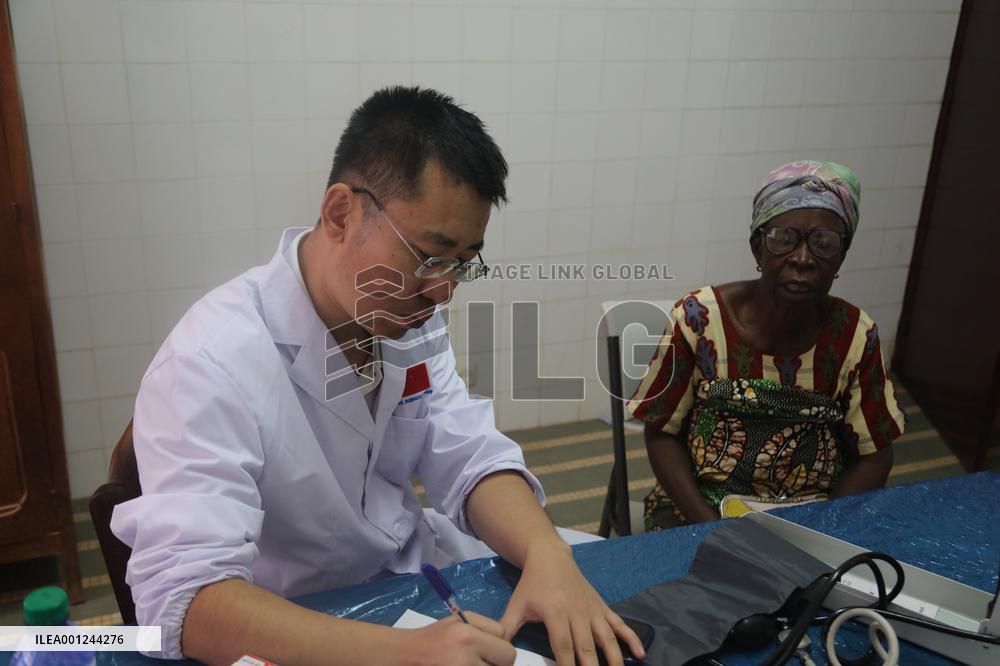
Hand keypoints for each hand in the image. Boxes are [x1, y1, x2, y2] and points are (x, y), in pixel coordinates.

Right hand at [387, 611, 515, 665]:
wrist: (406, 656)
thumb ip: (485, 628)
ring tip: (469, 664)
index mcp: (467, 633)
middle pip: (507, 659)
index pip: (505, 639)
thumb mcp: (458, 621)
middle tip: (481, 661)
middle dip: (498, 661)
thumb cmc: (433, 637)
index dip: (498, 645)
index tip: (487, 650)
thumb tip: (506, 643)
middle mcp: (466, 652)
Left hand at [499, 541, 645, 665]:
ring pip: (607, 638)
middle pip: (587, 647)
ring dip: (614, 659)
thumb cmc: (532, 584)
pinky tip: (639, 655)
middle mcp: (577, 612)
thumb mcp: (516, 605)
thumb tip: (496, 650)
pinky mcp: (602, 607)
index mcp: (555, 612)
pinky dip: (631, 639)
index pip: (562, 646)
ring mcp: (592, 610)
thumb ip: (506, 629)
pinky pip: (619, 624)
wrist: (551, 556)